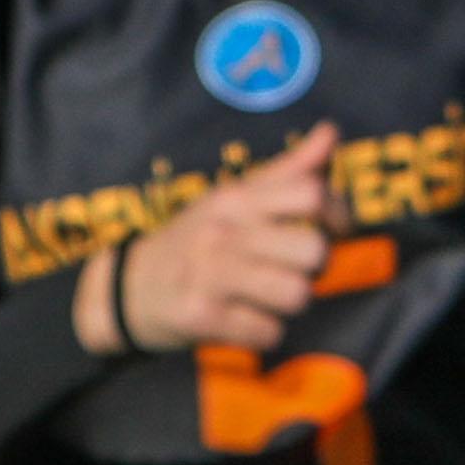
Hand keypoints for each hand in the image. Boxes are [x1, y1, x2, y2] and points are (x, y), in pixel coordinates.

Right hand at [96, 129, 341, 355]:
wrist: (126, 286)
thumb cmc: (194, 240)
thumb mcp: (233, 198)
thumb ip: (287, 170)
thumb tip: (332, 131)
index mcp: (237, 199)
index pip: (312, 194)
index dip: (338, 215)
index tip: (332, 231)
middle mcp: (224, 232)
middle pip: (313, 251)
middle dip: (314, 268)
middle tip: (292, 269)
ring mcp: (211, 275)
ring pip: (296, 294)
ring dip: (289, 304)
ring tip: (267, 297)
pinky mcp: (202, 316)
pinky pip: (268, 332)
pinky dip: (264, 333)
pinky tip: (243, 320)